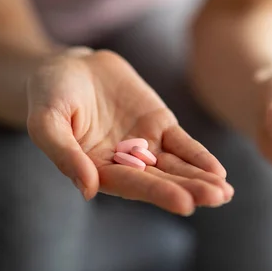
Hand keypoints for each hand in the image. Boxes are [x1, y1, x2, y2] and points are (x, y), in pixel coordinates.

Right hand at [26, 48, 232, 215]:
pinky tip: (218, 170)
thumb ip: (64, 154)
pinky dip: (199, 156)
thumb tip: (88, 189)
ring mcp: (144, 145)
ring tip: (225, 192)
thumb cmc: (49, 95)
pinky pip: (182, 142)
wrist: (68, 66)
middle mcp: (125, 163)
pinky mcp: (158, 124)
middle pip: (161, 180)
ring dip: (200, 178)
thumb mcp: (46, 121)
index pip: (132, 185)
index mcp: (97, 169)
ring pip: (176, 166)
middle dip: (190, 189)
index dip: (159, 194)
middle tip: (217, 198)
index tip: (186, 204)